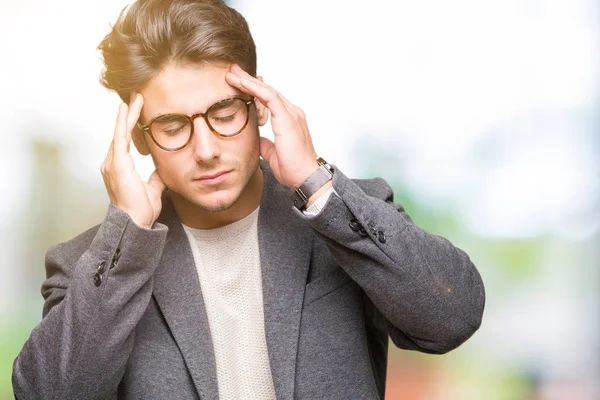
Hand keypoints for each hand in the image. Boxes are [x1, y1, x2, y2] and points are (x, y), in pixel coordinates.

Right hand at [100, 93, 165, 228]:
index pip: (125, 140)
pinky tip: (126, 108)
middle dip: (128, 114)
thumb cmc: (141, 211)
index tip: (137, 110)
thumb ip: (155, 178)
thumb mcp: (153, 190)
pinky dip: (123, 122)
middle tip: (135, 96)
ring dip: (127, 114)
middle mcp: (112, 163)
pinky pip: (120, 138)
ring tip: (134, 97)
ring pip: (120, 132)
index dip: (130, 125)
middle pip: (121, 132)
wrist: (135, 224)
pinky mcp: (118, 164)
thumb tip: (162, 171)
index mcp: (120, 168)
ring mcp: (112, 163)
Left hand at [225, 64, 319, 188]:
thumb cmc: (293, 169)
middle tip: (232, 71)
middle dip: (248, 80)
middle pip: (268, 91)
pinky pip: (270, 97)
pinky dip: (255, 88)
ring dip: (249, 81)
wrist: (305, 178)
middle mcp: (292, 113)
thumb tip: (257, 140)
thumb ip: (266, 143)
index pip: (270, 99)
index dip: (253, 90)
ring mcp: (292, 114)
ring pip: (268, 91)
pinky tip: (243, 83)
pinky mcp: (288, 118)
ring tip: (232, 74)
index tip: (238, 83)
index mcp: (289, 120)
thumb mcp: (273, 153)